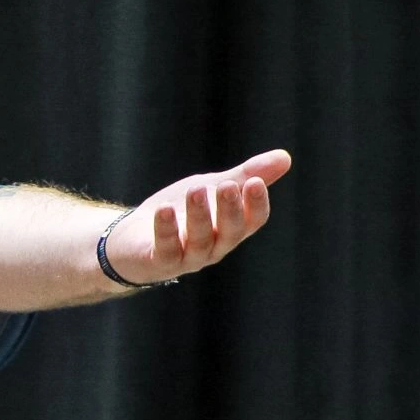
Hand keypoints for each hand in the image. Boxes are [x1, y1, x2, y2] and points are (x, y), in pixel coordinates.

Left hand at [111, 151, 290, 282]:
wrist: (133, 238)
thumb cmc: (180, 212)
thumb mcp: (213, 188)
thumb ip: (245, 175)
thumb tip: (286, 157)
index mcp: (231, 229)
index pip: (253, 221)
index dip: (256, 204)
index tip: (255, 182)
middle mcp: (214, 246)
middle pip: (230, 232)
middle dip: (230, 209)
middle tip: (227, 186)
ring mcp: (187, 257)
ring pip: (200, 240)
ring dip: (199, 215)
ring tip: (196, 190)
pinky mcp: (159, 262)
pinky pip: (166, 249)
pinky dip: (165, 230)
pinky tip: (164, 210)